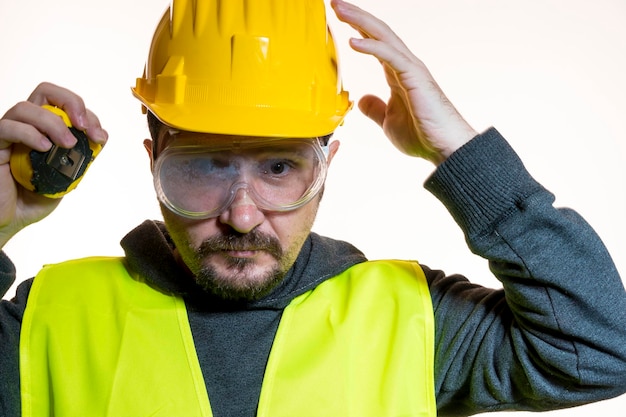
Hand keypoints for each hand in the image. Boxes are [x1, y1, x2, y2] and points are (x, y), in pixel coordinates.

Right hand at [0, 82, 107, 247]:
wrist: (10, 220)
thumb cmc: (35, 198)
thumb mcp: (67, 176)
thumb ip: (81, 156)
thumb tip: (100, 137)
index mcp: (44, 129)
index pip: (65, 105)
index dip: (86, 114)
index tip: (99, 136)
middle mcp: (25, 126)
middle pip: (45, 91)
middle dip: (70, 102)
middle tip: (84, 126)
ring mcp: (8, 135)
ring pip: (26, 107)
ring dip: (53, 122)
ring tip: (68, 144)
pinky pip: (6, 128)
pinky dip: (29, 134)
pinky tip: (44, 148)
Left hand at [331, 0, 477, 164]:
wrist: (446, 149)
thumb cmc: (423, 136)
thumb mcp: (388, 122)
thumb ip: (375, 109)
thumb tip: (361, 100)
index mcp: (398, 74)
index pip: (375, 44)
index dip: (358, 28)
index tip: (338, 17)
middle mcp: (405, 65)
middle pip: (378, 33)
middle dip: (356, 16)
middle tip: (335, 3)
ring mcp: (411, 69)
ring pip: (383, 37)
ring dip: (360, 21)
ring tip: (340, 9)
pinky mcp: (415, 77)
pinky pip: (390, 57)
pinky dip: (372, 47)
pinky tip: (354, 41)